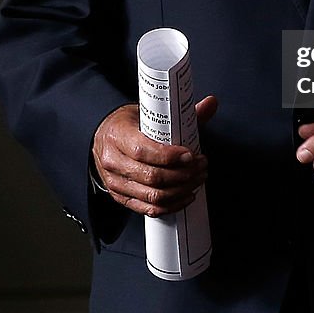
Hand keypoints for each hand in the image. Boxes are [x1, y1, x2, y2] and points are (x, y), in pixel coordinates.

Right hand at [92, 96, 217, 216]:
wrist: (103, 136)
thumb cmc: (126, 124)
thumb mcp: (148, 112)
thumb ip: (181, 113)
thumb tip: (210, 103)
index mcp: (117, 135)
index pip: (143, 150)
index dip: (170, 156)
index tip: (190, 154)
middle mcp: (113, 161)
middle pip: (151, 176)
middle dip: (183, 174)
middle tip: (201, 166)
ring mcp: (115, 182)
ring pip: (152, 196)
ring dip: (181, 190)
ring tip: (197, 178)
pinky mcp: (121, 197)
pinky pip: (148, 209)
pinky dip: (171, 205)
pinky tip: (186, 195)